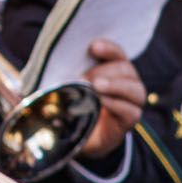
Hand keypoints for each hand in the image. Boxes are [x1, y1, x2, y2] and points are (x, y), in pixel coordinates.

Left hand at [77, 41, 142, 156]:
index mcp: (114, 68)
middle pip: (124, 69)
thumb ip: (66, 78)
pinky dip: (116, 104)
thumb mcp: (70, 89)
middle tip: (83, 78)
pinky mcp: (131, 118)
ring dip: (113, 85)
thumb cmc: (78, 105)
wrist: (85, 134)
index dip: (108, 49)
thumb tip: (48, 77)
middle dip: (103, 71)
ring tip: (96, 87)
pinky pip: (130, 110)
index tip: (93, 47)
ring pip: (133, 88)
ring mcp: (133, 100)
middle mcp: (128, 81)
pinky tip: (102, 102)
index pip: (117, 53)